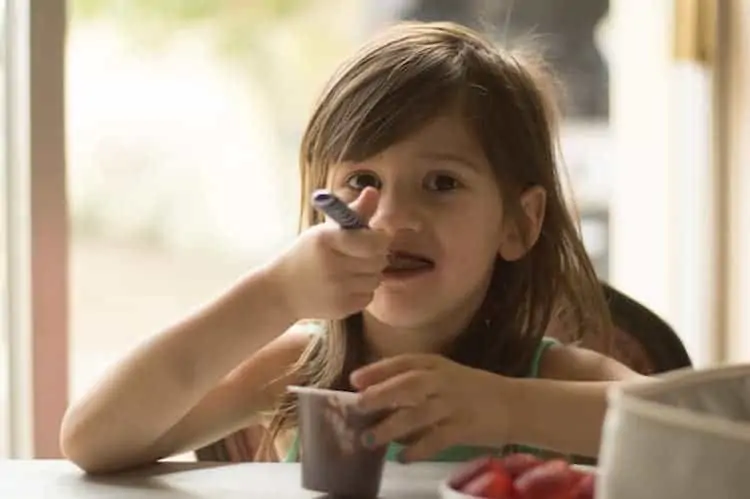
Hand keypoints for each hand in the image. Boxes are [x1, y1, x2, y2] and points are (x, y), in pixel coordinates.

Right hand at [271, 187, 391, 320]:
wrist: (281, 290)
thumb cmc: (307, 255)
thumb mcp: (325, 231)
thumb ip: (354, 213)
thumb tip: (374, 191)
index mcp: (327, 240)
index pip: (373, 241)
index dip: (380, 239)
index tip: (377, 237)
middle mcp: (332, 265)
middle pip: (378, 260)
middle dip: (376, 255)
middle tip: (363, 253)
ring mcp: (336, 289)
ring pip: (375, 279)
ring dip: (370, 273)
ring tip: (352, 269)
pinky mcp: (341, 307)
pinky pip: (368, 296)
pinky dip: (362, 290)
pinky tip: (345, 285)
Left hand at [351, 354, 511, 461]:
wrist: (515, 404)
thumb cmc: (472, 390)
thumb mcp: (445, 376)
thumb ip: (416, 382)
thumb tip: (376, 396)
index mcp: (437, 364)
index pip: (403, 362)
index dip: (378, 370)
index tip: (354, 380)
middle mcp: (444, 381)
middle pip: (408, 385)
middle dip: (381, 395)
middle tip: (358, 407)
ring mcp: (455, 404)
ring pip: (418, 414)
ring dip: (391, 427)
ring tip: (369, 439)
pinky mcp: (465, 427)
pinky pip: (436, 439)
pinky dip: (417, 449)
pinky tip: (402, 458)